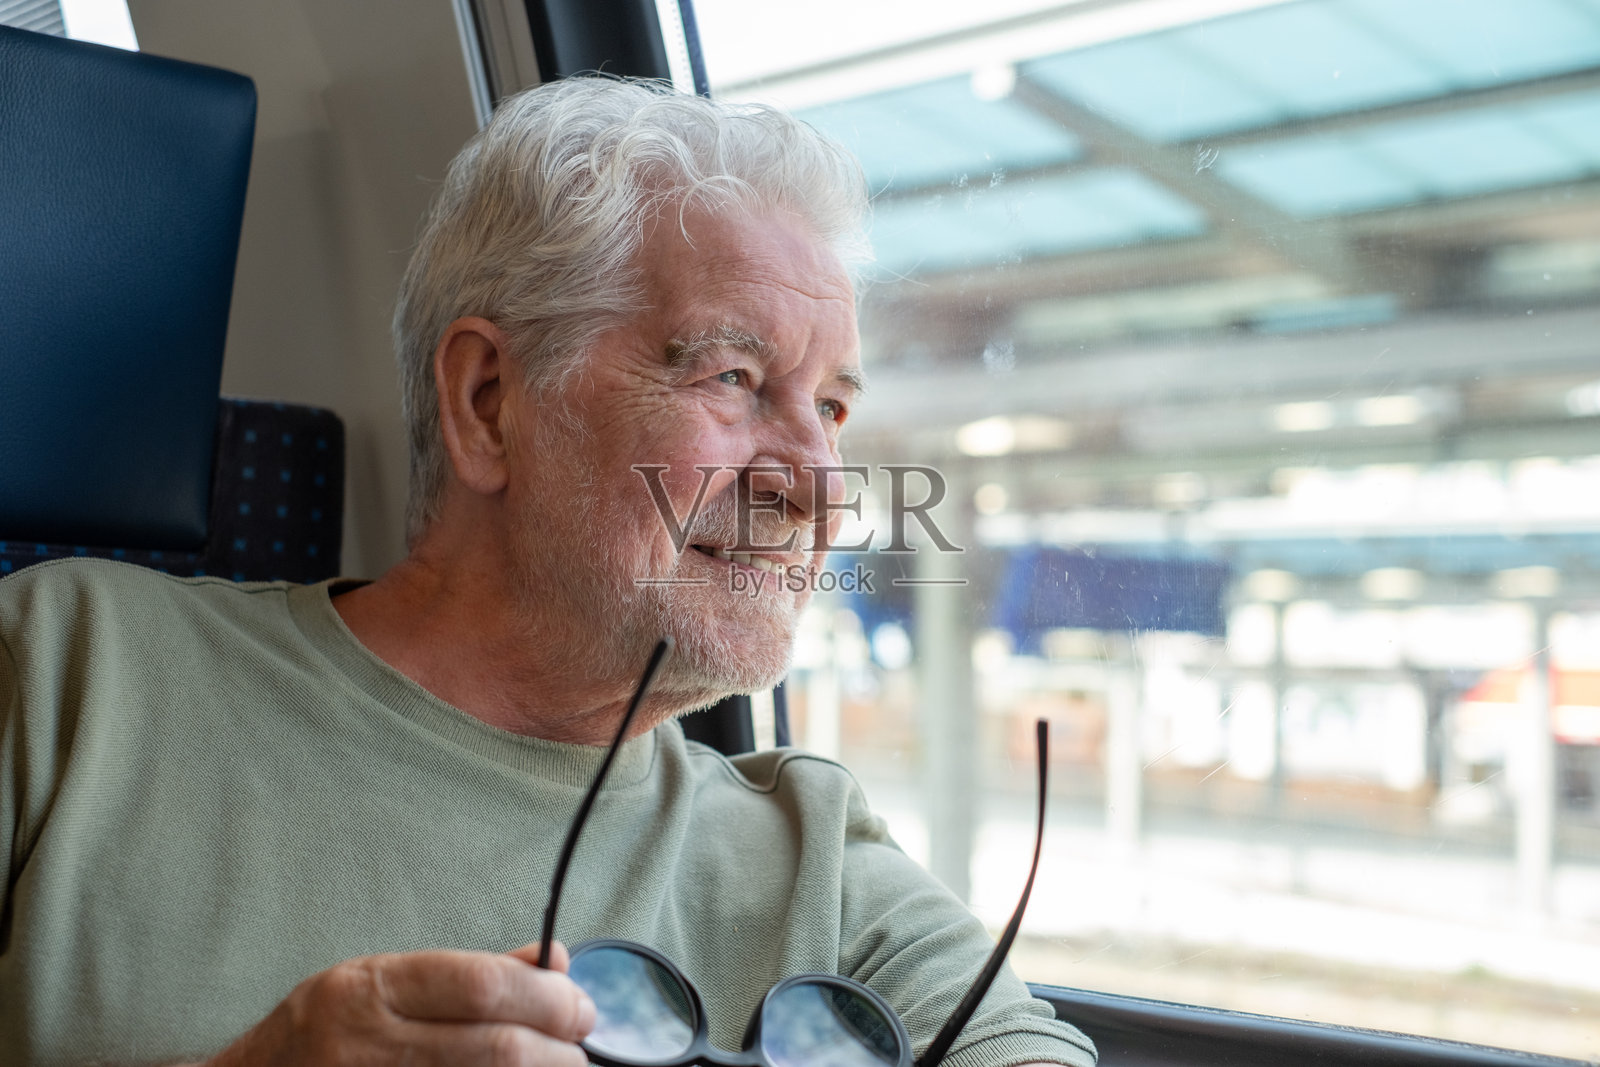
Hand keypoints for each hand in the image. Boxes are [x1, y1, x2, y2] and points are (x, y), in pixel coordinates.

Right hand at [198, 941, 593, 1066]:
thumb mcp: (381, 985)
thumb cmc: (322, 1036)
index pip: (479, 985)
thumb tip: (554, 962)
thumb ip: (469, 974)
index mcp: (367, 990)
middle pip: (493, 1049)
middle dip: (557, 1049)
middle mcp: (363, 1045)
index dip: (546, 997)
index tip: (580, 1006)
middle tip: (581, 1049)